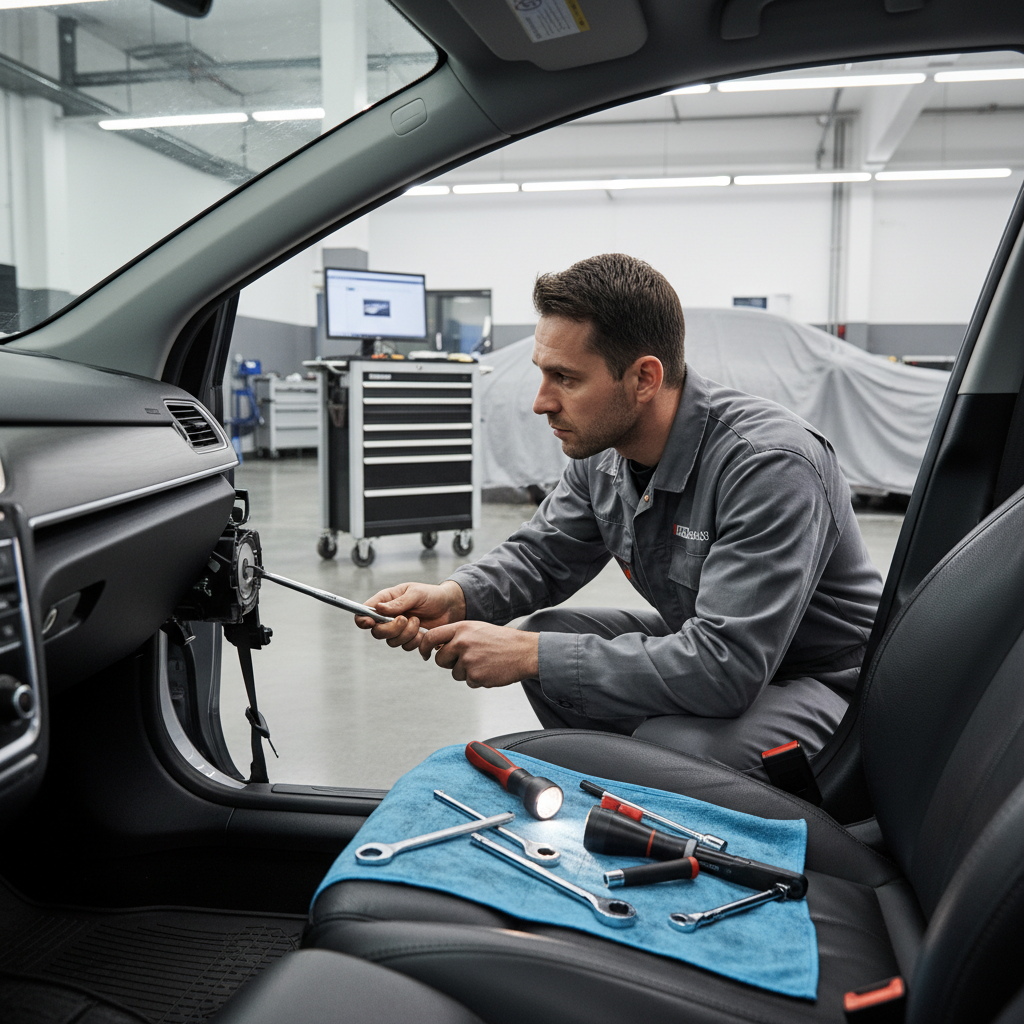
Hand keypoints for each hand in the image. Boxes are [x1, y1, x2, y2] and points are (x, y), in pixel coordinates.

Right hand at [354, 580, 465, 648]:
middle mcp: (389, 616)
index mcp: (386, 601)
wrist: (451, 606)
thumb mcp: (416, 593)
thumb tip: (378, 608)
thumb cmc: (432, 595)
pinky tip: (423, 631)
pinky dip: (415, 641)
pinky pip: (406, 646)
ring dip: (406, 634)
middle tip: (405, 620)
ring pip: (391, 641)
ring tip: (418, 621)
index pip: (364, 612)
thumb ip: (398, 602)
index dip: (363, 620)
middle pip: (377, 632)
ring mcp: (399, 629)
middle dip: (391, 629)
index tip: (371, 622)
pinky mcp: (410, 639)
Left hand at [415, 621, 539, 687]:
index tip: (424, 653)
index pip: (431, 637)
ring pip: (455, 673)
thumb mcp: (477, 629)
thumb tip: (437, 646)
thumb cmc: (502, 640)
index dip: (424, 647)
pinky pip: (468, 682)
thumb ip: (457, 635)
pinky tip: (490, 669)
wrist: (524, 651)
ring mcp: (468, 660)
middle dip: (449, 663)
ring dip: (467, 672)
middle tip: (467, 659)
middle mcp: (462, 643)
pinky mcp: (475, 676)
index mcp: (462, 628)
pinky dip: (478, 679)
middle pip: (440, 659)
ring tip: (484, 662)